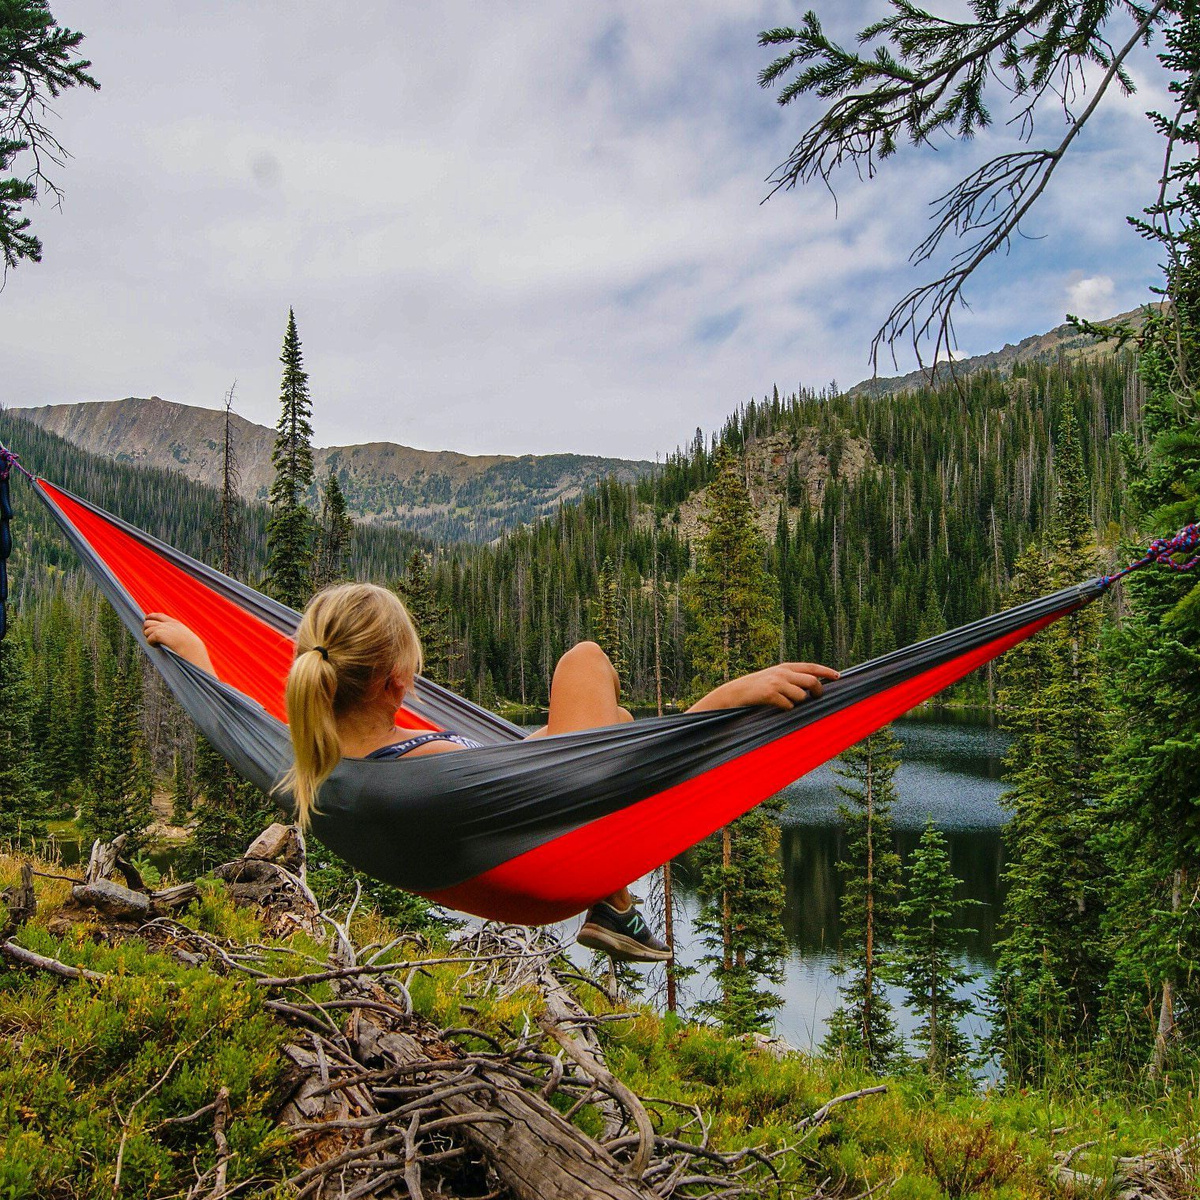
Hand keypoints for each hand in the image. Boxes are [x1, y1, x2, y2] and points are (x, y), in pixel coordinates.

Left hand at [143, 613, 215, 674]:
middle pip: (149, 622)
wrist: (193, 650)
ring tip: (155, 643)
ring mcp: (163, 628)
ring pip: (147, 630)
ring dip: (148, 637)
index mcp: (175, 623)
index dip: (151, 617)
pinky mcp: (159, 634)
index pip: (159, 616)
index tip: (147, 619)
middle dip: (146, 630)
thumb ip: (176, 634)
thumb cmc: (192, 648)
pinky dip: (151, 643)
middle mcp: (168, 624)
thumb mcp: (185, 637)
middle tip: (150, 637)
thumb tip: (168, 639)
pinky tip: (157, 646)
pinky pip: (148, 638)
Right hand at [687, 662, 839, 712]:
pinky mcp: (770, 694)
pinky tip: (776, 708)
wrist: (733, 694)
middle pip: (812, 681)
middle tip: (818, 698)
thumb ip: (790, 679)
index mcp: (784, 667)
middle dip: (818, 691)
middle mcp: (782, 672)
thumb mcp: (773, 678)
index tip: (838, 676)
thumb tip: (811, 687)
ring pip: (801, 696)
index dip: (826, 671)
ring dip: (797, 703)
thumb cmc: (755, 689)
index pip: (811, 667)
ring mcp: (776, 682)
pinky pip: (789, 705)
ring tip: (785, 703)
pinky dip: (786, 709)